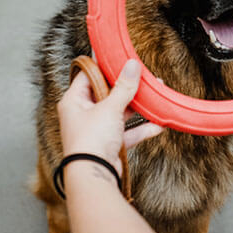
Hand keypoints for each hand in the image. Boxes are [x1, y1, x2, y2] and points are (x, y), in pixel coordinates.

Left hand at [57, 58, 163, 174]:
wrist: (94, 175)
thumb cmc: (91, 140)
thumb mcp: (109, 108)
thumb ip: (123, 87)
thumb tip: (132, 65)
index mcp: (74, 101)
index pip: (89, 76)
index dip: (104, 66)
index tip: (120, 57)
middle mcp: (83, 114)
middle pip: (107, 94)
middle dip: (127, 87)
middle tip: (143, 76)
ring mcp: (97, 130)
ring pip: (119, 113)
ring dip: (137, 107)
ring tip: (154, 97)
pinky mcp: (109, 144)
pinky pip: (127, 132)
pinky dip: (141, 129)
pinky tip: (158, 124)